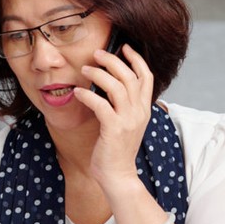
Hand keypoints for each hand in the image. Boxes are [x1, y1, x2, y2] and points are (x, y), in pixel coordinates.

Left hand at [76, 44, 154, 192]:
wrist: (119, 176)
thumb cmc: (117, 150)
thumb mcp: (126, 124)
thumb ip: (123, 105)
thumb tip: (108, 85)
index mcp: (144, 109)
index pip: (146, 77)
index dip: (136, 59)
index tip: (125, 47)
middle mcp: (139, 112)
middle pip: (130, 76)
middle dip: (113, 60)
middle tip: (97, 53)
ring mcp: (128, 120)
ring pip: (117, 86)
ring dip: (99, 73)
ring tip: (85, 69)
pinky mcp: (114, 129)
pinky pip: (100, 104)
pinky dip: (87, 95)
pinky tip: (77, 92)